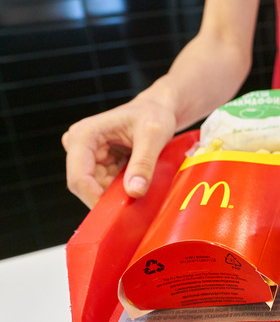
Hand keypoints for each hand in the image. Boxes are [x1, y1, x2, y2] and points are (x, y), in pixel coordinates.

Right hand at [62, 99, 176, 207]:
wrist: (158, 109)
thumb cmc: (154, 114)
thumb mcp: (154, 135)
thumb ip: (143, 163)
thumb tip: (134, 191)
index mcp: (84, 135)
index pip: (80, 177)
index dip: (95, 197)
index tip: (117, 211)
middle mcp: (79, 146)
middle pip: (85, 186)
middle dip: (108, 198)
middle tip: (134, 203)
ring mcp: (88, 157)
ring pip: (96, 189)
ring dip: (117, 195)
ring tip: (140, 187)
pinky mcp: (99, 165)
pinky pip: (106, 186)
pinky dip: (121, 191)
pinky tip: (137, 184)